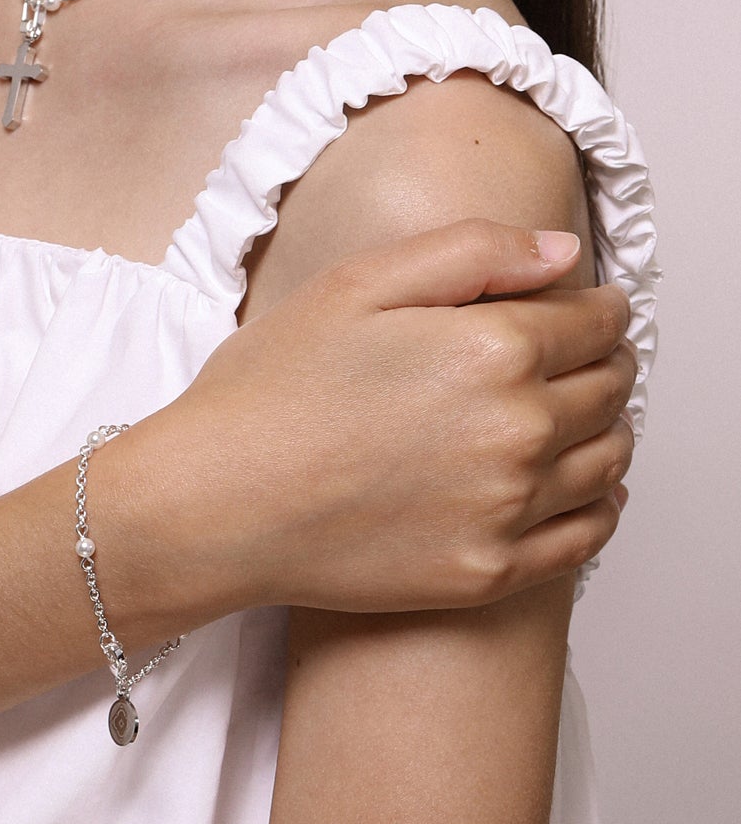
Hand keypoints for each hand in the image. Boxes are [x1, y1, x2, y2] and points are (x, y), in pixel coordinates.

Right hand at [129, 218, 635, 617]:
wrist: (214, 505)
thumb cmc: (268, 392)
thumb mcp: (354, 284)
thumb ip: (470, 252)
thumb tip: (561, 253)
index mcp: (493, 349)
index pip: (594, 322)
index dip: (597, 308)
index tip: (587, 308)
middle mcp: (518, 430)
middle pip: (609, 389)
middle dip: (604, 363)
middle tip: (579, 358)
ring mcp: (507, 508)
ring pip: (608, 460)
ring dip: (606, 430)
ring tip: (576, 419)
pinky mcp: (487, 571)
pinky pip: (585, 538)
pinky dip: (598, 506)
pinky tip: (580, 490)